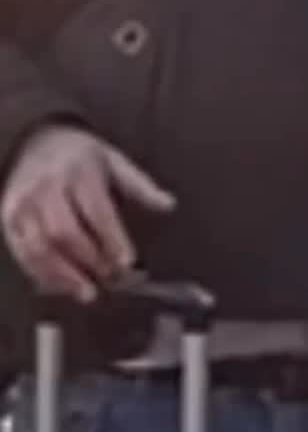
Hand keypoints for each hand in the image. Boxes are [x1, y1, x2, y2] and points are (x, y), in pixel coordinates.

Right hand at [0, 126, 174, 302]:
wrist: (38, 139)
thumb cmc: (82, 156)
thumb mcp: (115, 162)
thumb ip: (140, 186)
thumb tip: (168, 204)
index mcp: (80, 170)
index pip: (97, 209)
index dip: (112, 239)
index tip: (127, 262)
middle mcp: (48, 185)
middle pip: (66, 232)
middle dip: (90, 261)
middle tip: (111, 280)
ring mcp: (25, 202)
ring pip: (40, 247)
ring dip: (64, 276)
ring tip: (88, 292)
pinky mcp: (9, 217)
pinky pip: (23, 253)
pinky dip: (42, 274)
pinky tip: (62, 285)